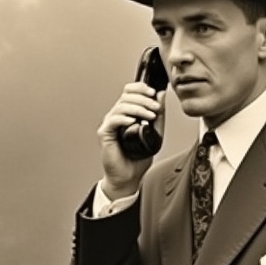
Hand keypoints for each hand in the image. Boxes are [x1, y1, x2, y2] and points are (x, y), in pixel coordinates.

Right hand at [97, 83, 164, 198]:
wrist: (129, 176)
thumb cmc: (137, 157)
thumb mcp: (155, 132)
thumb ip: (158, 115)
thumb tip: (161, 95)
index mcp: (127, 113)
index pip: (129, 92)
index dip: (140, 88)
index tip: (154, 92)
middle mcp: (116, 116)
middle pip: (126, 96)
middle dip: (143, 98)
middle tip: (155, 107)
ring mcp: (110, 124)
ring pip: (121, 106)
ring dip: (138, 108)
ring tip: (150, 116)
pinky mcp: (104, 134)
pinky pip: (113, 120)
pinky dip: (124, 118)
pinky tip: (133, 122)